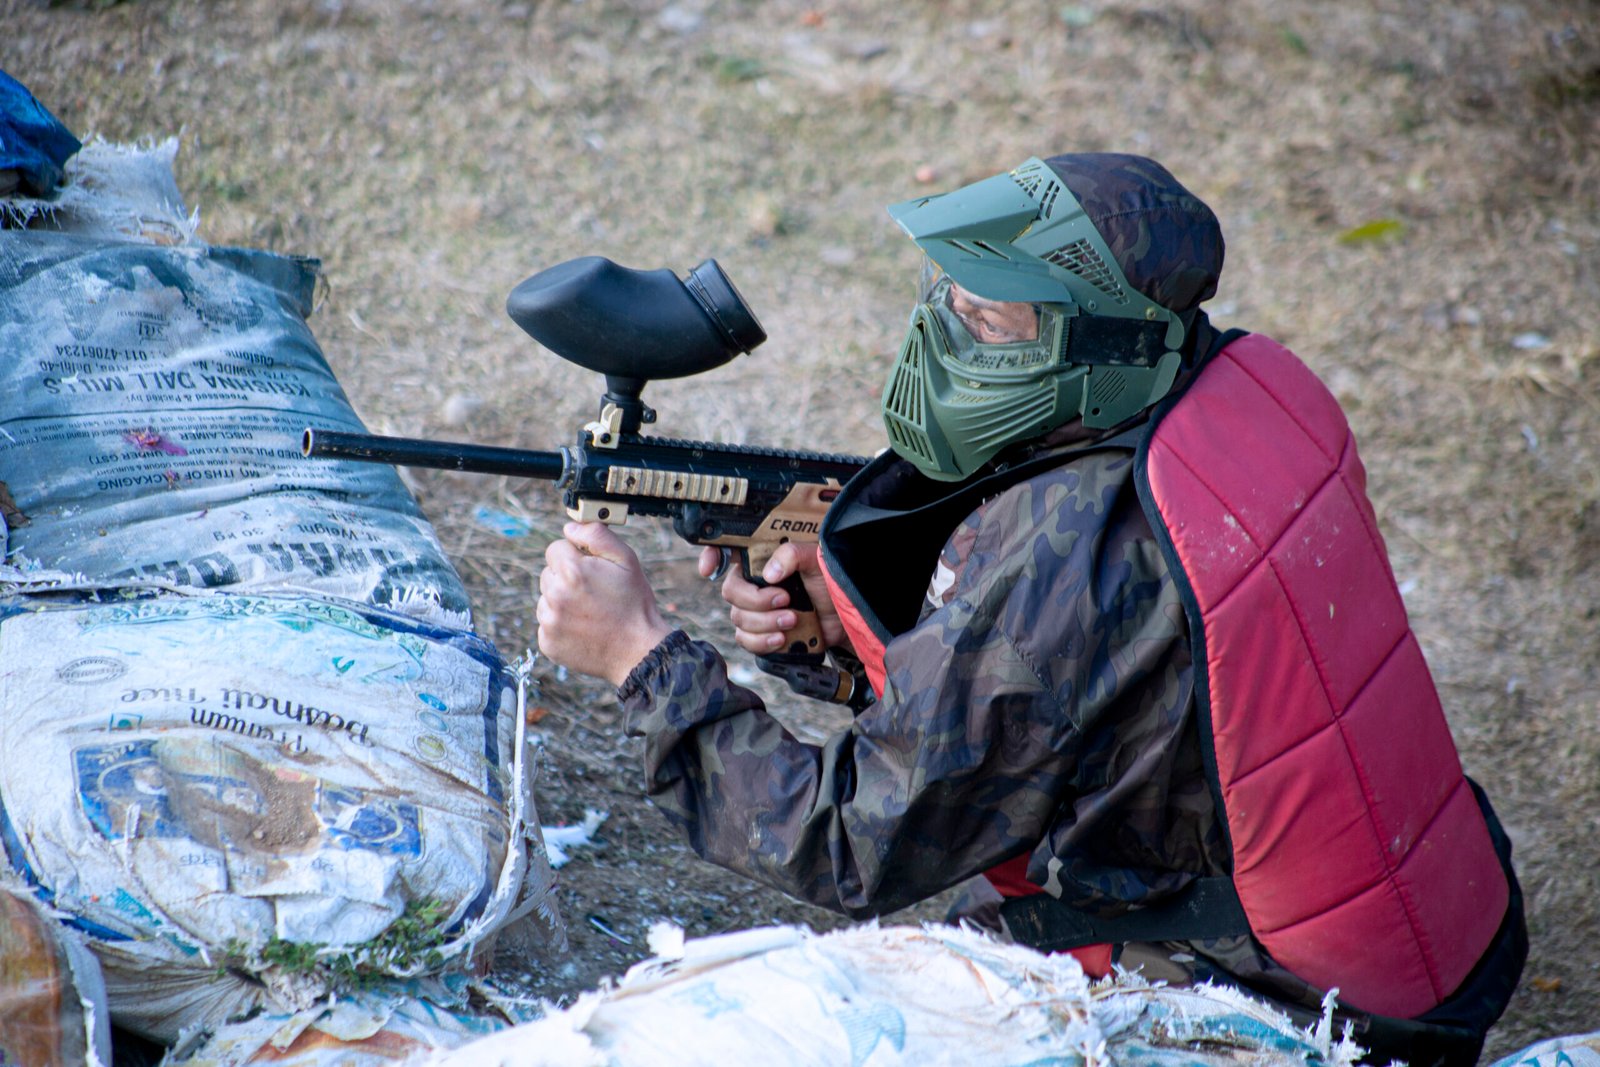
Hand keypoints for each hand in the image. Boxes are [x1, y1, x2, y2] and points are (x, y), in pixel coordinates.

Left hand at [537, 522, 673, 686]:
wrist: (638, 651)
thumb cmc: (634, 603)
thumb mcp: (627, 560)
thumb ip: (596, 535)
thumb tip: (569, 528)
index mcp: (572, 572)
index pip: (555, 548)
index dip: (575, 556)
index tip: (591, 569)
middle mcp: (555, 596)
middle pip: (549, 573)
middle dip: (567, 578)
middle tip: (593, 593)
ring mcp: (549, 622)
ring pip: (546, 598)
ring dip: (562, 601)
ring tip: (589, 612)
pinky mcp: (547, 642)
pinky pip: (547, 623)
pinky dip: (561, 624)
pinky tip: (583, 628)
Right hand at [696, 542, 849, 655]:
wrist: (845, 615)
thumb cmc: (831, 581)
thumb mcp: (816, 559)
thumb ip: (793, 555)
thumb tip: (770, 573)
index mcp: (762, 559)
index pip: (727, 552)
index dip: (711, 556)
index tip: (707, 569)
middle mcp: (754, 583)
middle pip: (731, 592)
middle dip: (756, 600)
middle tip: (785, 600)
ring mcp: (757, 610)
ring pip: (738, 619)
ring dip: (765, 623)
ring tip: (792, 620)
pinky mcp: (763, 633)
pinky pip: (746, 640)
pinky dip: (762, 642)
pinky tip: (781, 639)